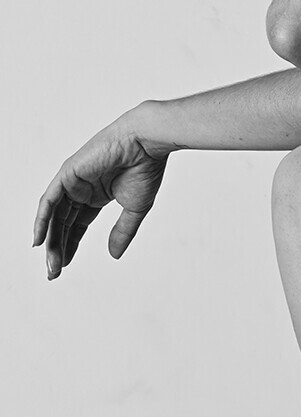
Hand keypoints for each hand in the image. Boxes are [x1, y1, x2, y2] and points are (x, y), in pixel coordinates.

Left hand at [32, 110, 174, 278]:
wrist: (146, 143)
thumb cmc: (145, 169)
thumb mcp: (134, 209)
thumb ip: (122, 232)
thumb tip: (113, 255)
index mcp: (96, 195)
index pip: (77, 225)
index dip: (70, 245)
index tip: (64, 266)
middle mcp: (81, 189)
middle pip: (63, 223)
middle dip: (58, 248)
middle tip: (54, 272)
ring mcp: (72, 181)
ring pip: (55, 215)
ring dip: (51, 240)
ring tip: (51, 264)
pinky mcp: (67, 173)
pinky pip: (49, 200)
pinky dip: (42, 219)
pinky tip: (39, 240)